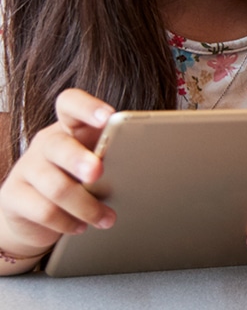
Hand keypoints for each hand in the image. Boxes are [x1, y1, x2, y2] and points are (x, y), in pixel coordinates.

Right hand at [0, 90, 117, 263]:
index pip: (70, 104)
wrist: (34, 215)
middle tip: (97, 172)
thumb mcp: (95, 165)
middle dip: (79, 159)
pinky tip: (80, 227)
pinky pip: (43, 210)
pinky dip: (67, 222)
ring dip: (86, 206)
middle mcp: (46, 144)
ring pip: (55, 185)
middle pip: (58, 145)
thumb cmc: (78, 181)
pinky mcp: (13, 196)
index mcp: (70, 128)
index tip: (109, 116)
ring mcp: (27, 169)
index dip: (87, 106)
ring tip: (107, 219)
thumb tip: (147, 162)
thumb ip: (113, 157)